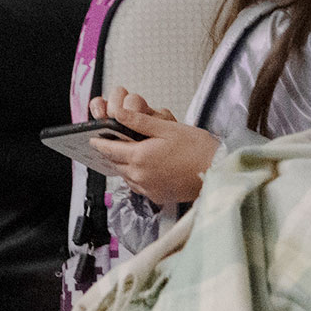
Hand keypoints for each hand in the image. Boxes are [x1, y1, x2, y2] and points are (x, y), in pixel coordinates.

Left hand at [90, 86, 218, 206]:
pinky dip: (135, 176)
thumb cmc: (197, 148)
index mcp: (140, 156)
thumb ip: (140, 122)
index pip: (110, 149)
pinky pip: (138, 186)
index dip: (99, 142)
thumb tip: (119, 113)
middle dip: (110, 152)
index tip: (92, 138)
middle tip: (107, 142)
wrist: (217, 172)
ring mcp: (148, 188)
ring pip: (125, 175)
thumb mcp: (168, 128)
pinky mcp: (156, 196)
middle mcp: (140, 175)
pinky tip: (143, 167)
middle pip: (115, 163)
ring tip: (125, 153)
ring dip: (122, 164)